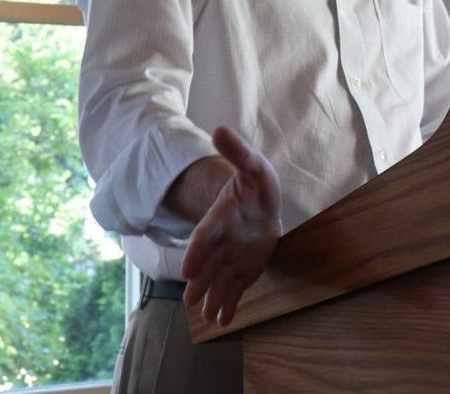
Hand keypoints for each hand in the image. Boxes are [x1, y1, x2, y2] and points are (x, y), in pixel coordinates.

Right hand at [180, 126, 282, 325]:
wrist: (261, 206)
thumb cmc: (256, 185)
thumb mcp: (253, 165)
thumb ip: (238, 152)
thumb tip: (219, 128)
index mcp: (220, 217)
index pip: (205, 235)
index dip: (197, 251)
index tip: (187, 268)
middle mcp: (221, 242)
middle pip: (208, 264)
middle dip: (200, 281)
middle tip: (190, 301)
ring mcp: (230, 258)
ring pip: (219, 280)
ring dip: (212, 297)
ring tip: (207, 316)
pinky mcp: (242, 271)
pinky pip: (234, 289)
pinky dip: (228, 304)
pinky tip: (224, 320)